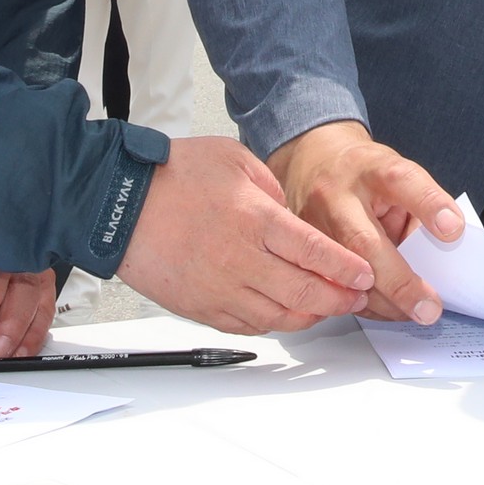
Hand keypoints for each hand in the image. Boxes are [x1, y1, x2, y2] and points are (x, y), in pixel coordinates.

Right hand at [119, 134, 379, 333]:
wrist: (117, 204)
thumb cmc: (171, 177)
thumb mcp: (234, 158)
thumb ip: (271, 188)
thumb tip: (292, 216)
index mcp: (254, 219)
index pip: (315, 252)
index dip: (346, 269)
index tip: (366, 277)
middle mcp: (240, 259)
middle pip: (305, 292)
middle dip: (340, 299)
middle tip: (357, 298)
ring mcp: (220, 289)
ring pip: (280, 317)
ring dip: (311, 315)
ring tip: (328, 307)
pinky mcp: (201, 307)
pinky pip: (248, 326)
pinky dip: (275, 323)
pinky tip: (286, 314)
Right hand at [266, 121, 460, 325]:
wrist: (313, 163)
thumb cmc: (365, 174)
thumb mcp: (398, 176)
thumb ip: (418, 213)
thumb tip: (437, 265)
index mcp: (372, 168)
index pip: (401, 180)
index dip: (428, 204)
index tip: (453, 229)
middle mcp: (338, 195)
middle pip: (365, 242)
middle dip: (400, 282)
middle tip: (429, 308)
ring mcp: (313, 224)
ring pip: (344, 275)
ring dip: (384, 303)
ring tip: (413, 313)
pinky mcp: (300, 251)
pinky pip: (331, 287)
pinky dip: (362, 304)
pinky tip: (386, 308)